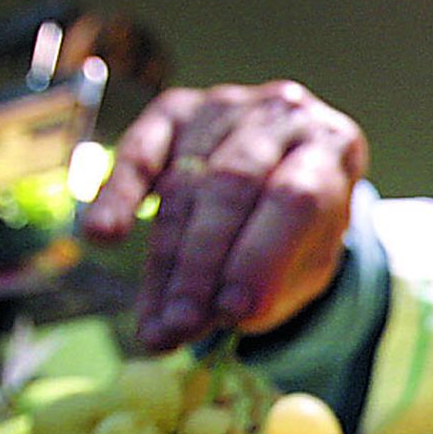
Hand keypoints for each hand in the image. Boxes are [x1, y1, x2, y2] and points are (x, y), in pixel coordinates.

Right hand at [81, 80, 368, 351]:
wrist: (290, 167)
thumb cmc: (303, 226)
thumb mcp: (313, 261)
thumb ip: (280, 283)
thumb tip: (225, 316)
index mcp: (330, 148)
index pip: (294, 199)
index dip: (260, 258)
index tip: (235, 314)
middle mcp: (279, 114)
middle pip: (232, 187)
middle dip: (202, 266)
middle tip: (182, 327)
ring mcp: (224, 106)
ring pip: (184, 184)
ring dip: (165, 263)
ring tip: (158, 325)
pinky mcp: (173, 110)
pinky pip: (139, 153)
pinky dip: (117, 196)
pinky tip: (102, 234)